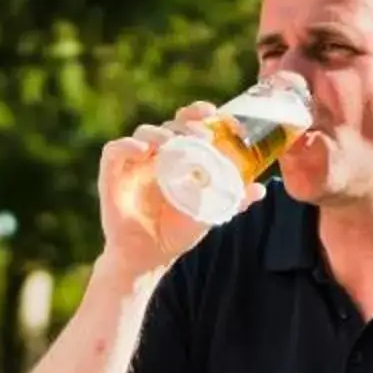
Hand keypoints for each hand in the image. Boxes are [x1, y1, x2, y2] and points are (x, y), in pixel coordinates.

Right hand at [95, 103, 265, 273]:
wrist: (148, 258)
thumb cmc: (177, 233)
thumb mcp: (209, 214)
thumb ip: (233, 200)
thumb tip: (261, 189)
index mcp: (178, 158)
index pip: (187, 125)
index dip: (198, 114)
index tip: (213, 113)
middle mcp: (156, 156)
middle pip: (168, 124)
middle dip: (185, 123)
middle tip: (200, 132)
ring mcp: (134, 164)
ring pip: (143, 133)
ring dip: (159, 133)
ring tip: (171, 144)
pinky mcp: (112, 176)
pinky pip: (114, 151)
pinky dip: (127, 145)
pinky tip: (143, 150)